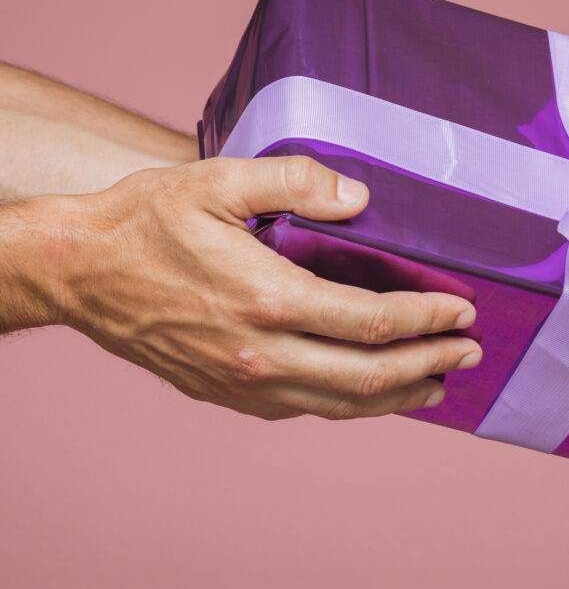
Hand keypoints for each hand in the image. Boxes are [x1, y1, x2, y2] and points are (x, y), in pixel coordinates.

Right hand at [48, 156, 479, 420]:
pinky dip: (349, 404)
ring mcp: (241, 383)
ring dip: (397, 396)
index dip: (426, 320)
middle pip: (367, 376)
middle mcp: (258, 354)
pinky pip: (304, 409)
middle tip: (470, 353)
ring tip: (438, 384)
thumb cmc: (146, 223)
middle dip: (429, 365)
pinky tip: (370, 392)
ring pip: (339, 405)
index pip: (371, 322)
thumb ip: (297, 180)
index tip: (463, 312)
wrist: (78, 272)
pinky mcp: (225, 395)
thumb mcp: (218, 180)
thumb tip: (360, 199)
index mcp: (265, 299)